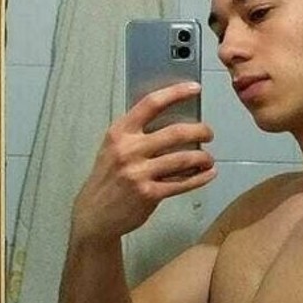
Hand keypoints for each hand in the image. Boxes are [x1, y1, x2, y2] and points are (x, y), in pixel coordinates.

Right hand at [71, 82, 215, 240]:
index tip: (195, 88)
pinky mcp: (149, 194)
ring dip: (203, 157)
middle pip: (175, 132)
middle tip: (208, 133)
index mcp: (119, 132)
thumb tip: (173, 120)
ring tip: (208, 158)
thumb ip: (136, 134)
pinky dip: (200, 178)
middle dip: (200, 130)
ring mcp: (139, 173)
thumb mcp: (113, 148)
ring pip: (184, 159)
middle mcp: (129, 149)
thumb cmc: (108, 178)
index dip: (176, 93)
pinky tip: (208, 174)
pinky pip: (183, 183)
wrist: (94, 214)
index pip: (151, 103)